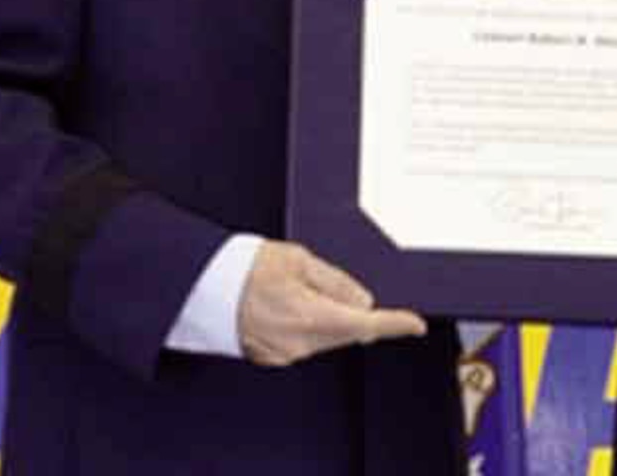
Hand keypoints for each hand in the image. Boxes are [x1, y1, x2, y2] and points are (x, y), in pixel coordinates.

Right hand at [237, 240, 425, 365]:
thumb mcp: (298, 259)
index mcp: (310, 316)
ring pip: (326, 337)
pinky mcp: (272, 357)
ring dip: (328, 316)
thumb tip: (362, 300)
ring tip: (299, 287)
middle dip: (355, 312)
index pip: (366, 324)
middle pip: (348, 332)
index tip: (414, 324)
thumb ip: (335, 282)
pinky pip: (305, 341)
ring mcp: (285, 354)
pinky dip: (308, 324)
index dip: (395, 324)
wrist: (202, 287)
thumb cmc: (244, 269)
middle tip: (336, 285)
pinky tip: (288, 304)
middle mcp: (299, 343)